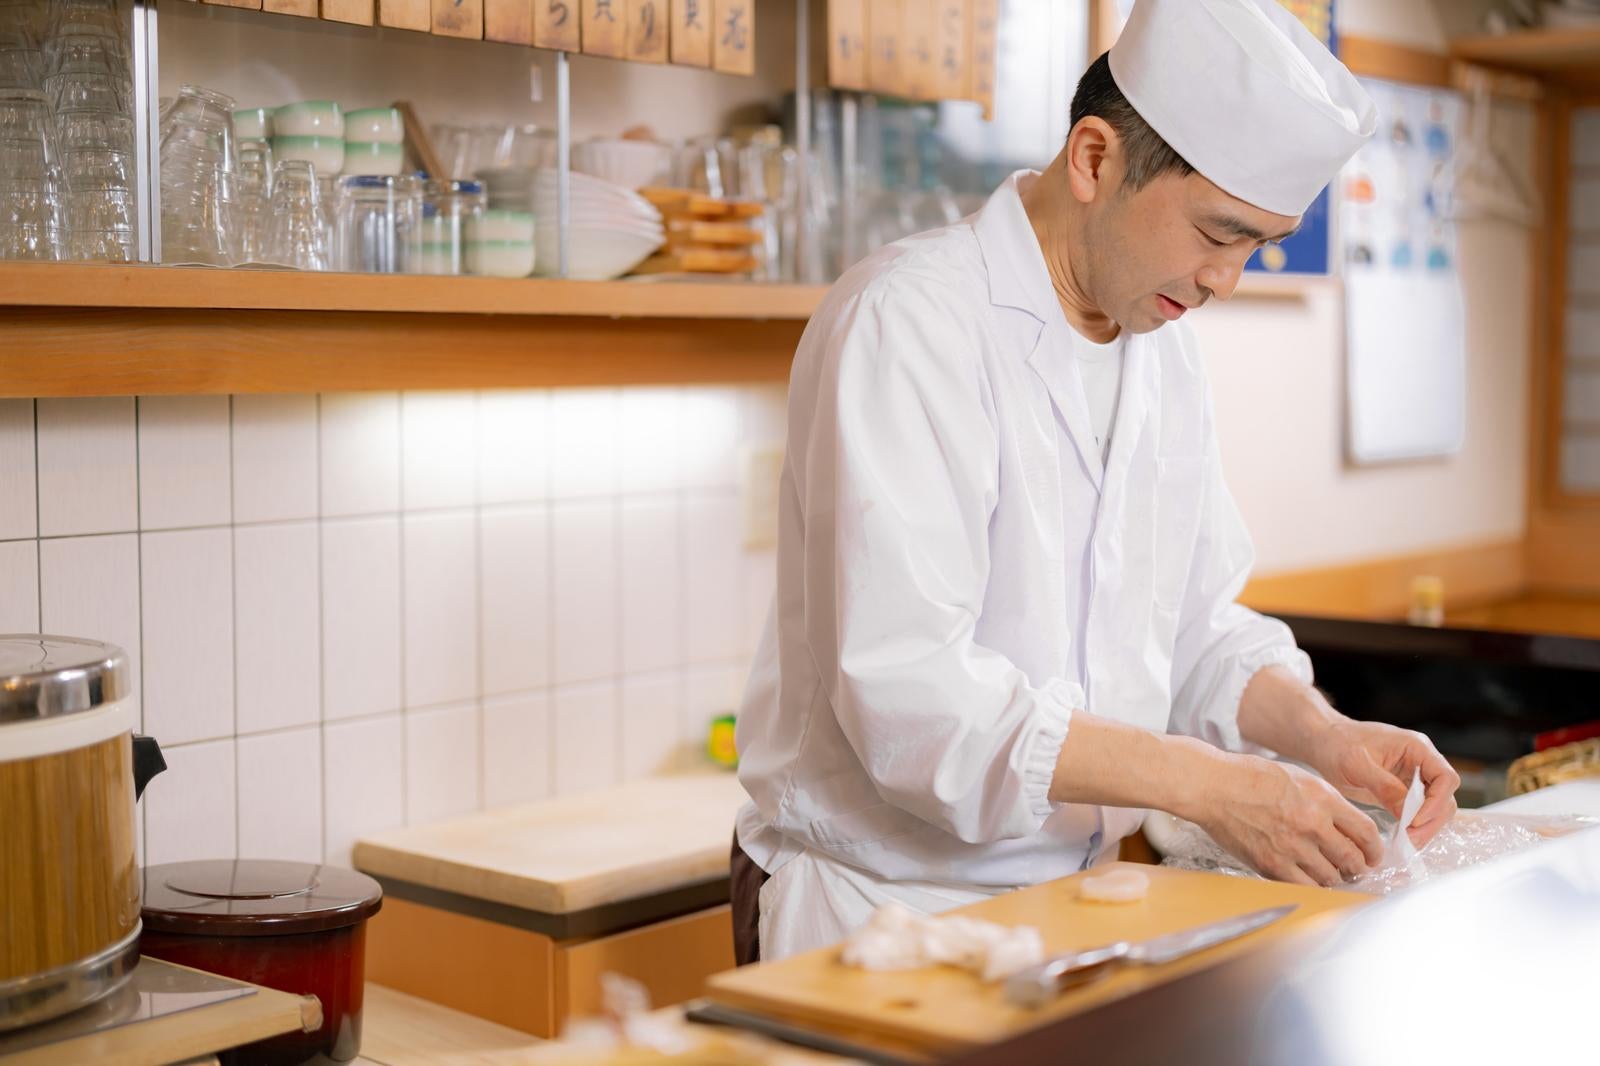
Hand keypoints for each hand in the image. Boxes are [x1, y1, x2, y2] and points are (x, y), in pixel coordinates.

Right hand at [1191, 755, 1384, 886]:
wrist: (1213, 786)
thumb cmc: (1251, 777)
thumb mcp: (1298, 778)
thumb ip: (1326, 802)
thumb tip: (1347, 827)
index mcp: (1322, 798)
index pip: (1365, 832)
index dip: (1374, 848)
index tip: (1372, 854)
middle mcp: (1311, 824)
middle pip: (1353, 859)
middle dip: (1358, 867)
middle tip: (1355, 868)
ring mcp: (1291, 847)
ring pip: (1331, 877)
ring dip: (1335, 878)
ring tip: (1329, 873)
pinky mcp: (1271, 865)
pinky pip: (1305, 887)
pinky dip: (1312, 886)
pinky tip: (1308, 878)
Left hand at [1310, 720, 1459, 849]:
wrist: (1323, 742)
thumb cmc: (1338, 745)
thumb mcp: (1357, 765)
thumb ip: (1385, 787)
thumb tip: (1408, 813)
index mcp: (1417, 748)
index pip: (1445, 777)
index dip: (1437, 801)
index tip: (1415, 821)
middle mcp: (1421, 763)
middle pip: (1444, 796)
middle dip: (1431, 820)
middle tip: (1411, 840)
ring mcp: (1414, 778)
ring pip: (1435, 808)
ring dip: (1425, 827)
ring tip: (1406, 843)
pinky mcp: (1403, 792)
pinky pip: (1418, 812)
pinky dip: (1414, 826)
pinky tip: (1402, 838)